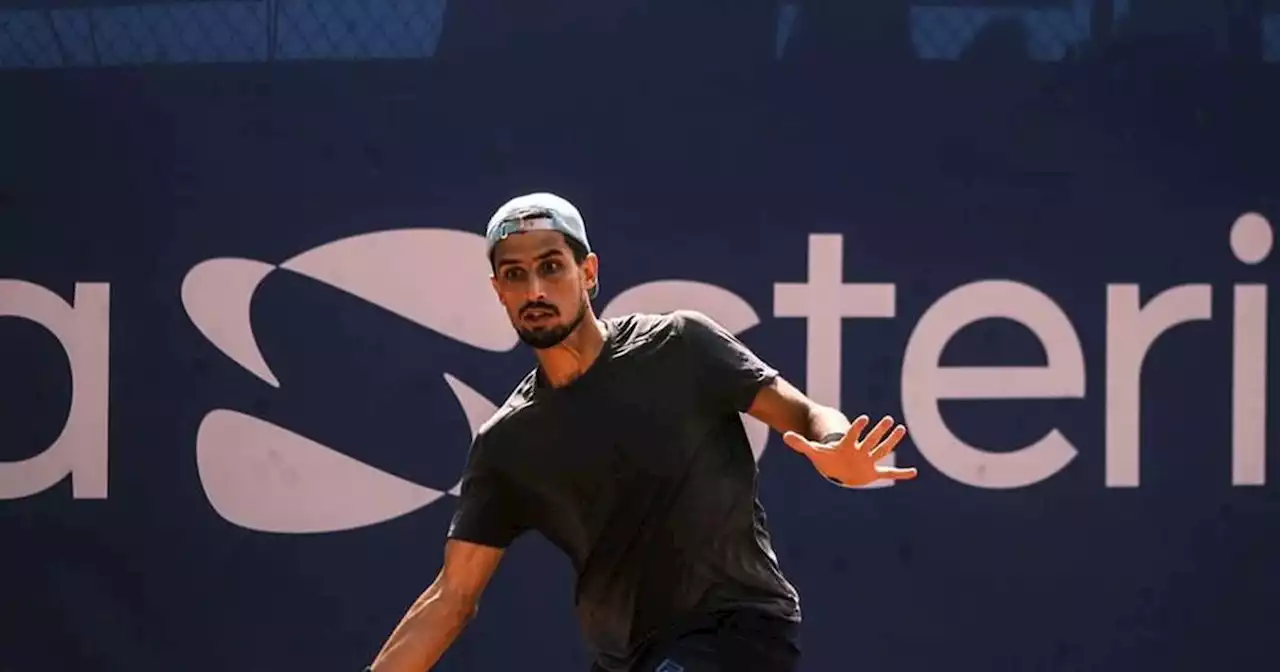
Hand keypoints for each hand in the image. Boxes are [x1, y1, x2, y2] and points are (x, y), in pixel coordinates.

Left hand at [783, 415, 916, 486]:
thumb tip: (784, 436)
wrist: (837, 467)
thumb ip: (801, 444)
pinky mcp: (872, 472)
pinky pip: (889, 473)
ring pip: (882, 450)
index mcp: (847, 445)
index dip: (858, 427)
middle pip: (871, 440)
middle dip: (879, 431)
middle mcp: (860, 450)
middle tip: (888, 420)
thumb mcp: (813, 452)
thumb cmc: (827, 458)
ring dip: (891, 442)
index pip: (853, 434)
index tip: (864, 419)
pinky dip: (900, 474)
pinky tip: (913, 473)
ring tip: (901, 429)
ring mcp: (868, 460)